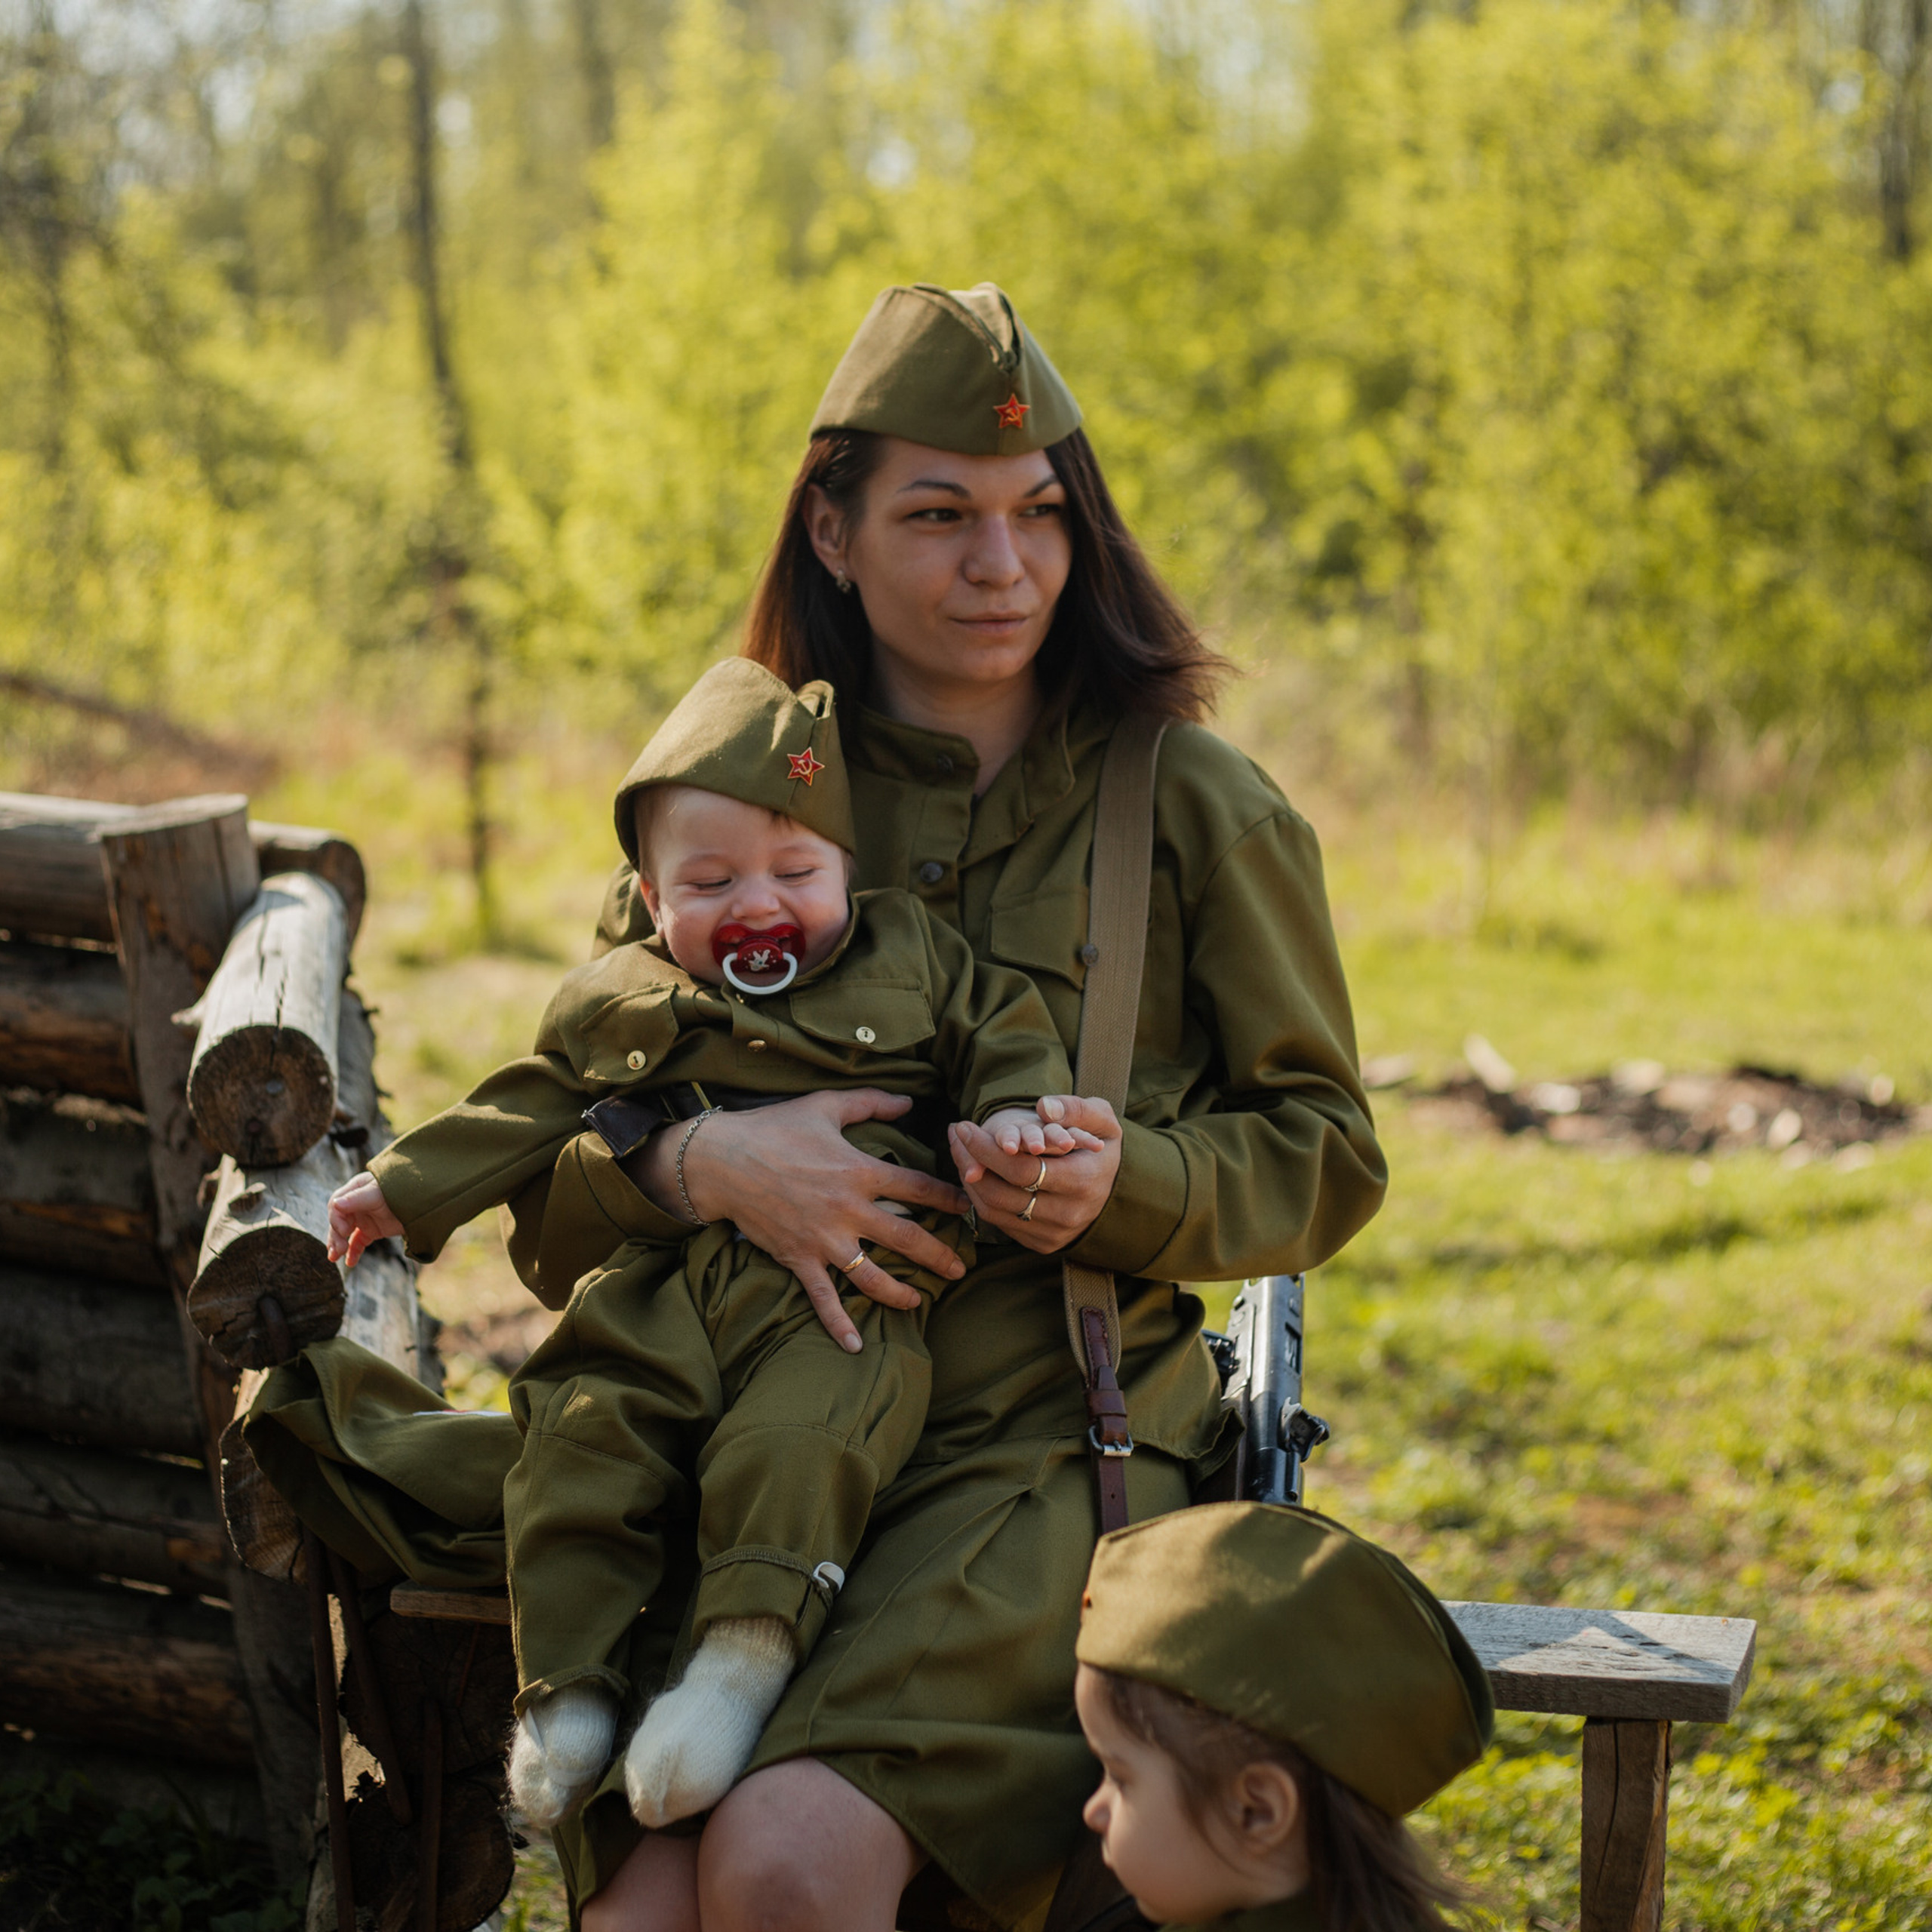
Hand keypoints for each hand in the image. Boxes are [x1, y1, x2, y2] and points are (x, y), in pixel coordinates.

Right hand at [327, 1171, 403, 1267]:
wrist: (424, 1202)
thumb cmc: (400, 1190)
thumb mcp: (377, 1194)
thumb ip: (356, 1199)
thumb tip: (335, 1204)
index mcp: (355, 1190)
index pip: (336, 1206)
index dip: (336, 1220)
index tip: (343, 1231)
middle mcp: (356, 1204)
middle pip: (338, 1222)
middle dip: (336, 1236)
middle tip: (337, 1251)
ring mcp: (363, 1218)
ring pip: (345, 1233)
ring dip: (339, 1245)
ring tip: (334, 1258)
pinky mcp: (372, 1230)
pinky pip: (358, 1242)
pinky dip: (353, 1252)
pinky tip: (350, 1262)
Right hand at [673, 1091, 970, 1353]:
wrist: (722, 1160)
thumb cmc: (774, 1128)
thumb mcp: (826, 1105)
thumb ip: (871, 1102)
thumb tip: (910, 1099)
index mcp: (859, 1171)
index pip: (918, 1187)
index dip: (948, 1198)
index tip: (968, 1209)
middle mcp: (848, 1210)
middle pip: (906, 1237)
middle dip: (938, 1254)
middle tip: (960, 1268)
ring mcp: (824, 1239)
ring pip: (871, 1275)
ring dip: (898, 1292)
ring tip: (918, 1300)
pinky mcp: (798, 1258)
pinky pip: (822, 1298)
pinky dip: (839, 1323)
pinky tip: (856, 1346)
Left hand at [948, 1096, 1122, 1254]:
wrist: (1119, 1192)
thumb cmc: (1102, 1148)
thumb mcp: (1102, 1120)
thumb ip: (1075, 1108)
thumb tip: (1042, 1108)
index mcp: (1083, 1181)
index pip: (1021, 1169)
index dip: (986, 1149)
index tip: (964, 1126)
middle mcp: (1067, 1214)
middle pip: (1001, 1193)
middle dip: (971, 1161)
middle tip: (956, 1134)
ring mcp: (1053, 1233)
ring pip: (994, 1211)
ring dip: (969, 1179)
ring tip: (960, 1149)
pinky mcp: (1041, 1243)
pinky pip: (998, 1222)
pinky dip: (980, 1196)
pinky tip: (976, 1171)